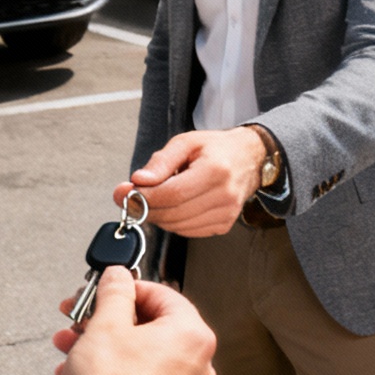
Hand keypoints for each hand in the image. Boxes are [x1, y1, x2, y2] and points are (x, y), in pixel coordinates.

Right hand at [52, 269, 215, 374]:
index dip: (124, 289)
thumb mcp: (106, 325)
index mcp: (192, 335)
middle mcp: (197, 365)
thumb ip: (114, 292)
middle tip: (78, 322)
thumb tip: (118, 276)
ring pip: (139, 359)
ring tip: (69, 353)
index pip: (160, 294)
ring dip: (101, 351)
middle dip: (104, 324)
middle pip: (147, 329)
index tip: (101, 291)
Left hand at [110, 127, 269, 238]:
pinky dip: (174, 222)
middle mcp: (224, 196)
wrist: (248, 159)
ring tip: (156, 197)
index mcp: (215, 171)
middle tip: (132, 197)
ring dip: (159, 216)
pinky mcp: (224, 225)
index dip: (145, 197)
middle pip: (173, 214)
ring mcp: (226, 214)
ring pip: (177, 226)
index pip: (172, 194)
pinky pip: (188, 232)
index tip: (126, 192)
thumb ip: (161, 162)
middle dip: (146, 208)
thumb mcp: (186, 143)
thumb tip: (139, 181)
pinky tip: (174, 206)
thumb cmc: (215, 149)